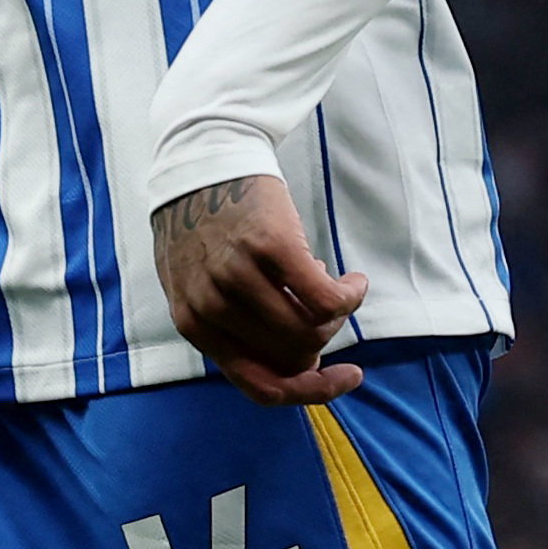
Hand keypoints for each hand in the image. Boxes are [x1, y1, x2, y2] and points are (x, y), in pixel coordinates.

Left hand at [153, 175, 368, 402]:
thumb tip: (301, 361)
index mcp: (194, 325)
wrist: (201, 156)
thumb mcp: (201, 285)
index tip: (346, 376)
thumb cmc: (207, 224)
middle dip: (323, 341)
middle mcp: (211, 307)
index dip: (310, 391)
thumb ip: (236, 326)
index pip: (260, 386)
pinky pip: (326, 298)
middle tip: (330, 311)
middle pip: (294, 358)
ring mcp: (238, 277)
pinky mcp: (270, 246)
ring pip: (312, 332)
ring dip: (339, 317)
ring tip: (340, 290)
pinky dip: (350, 295)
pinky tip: (353, 280)